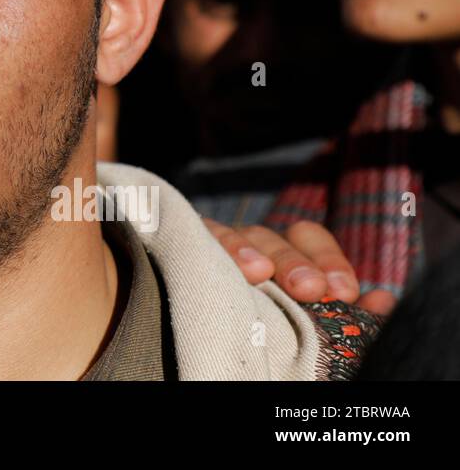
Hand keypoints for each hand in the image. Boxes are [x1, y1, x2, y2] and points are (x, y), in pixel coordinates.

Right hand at [205, 217, 396, 314]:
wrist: (216, 337)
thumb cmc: (275, 329)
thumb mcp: (315, 319)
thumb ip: (350, 311)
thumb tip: (381, 301)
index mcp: (287, 256)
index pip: (309, 238)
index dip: (329, 259)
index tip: (345, 292)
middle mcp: (257, 245)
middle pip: (277, 238)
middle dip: (295, 261)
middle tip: (310, 288)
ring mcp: (222, 245)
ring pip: (240, 235)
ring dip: (250, 250)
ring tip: (259, 272)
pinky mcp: (191, 246)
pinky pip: (202, 238)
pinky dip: (215, 246)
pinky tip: (224, 266)